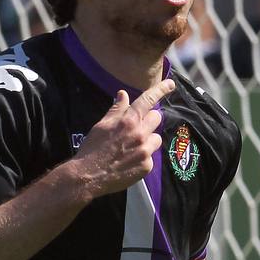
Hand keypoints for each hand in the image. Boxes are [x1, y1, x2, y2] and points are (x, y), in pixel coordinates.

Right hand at [73, 79, 174, 197]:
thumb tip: (123, 94)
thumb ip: (117, 109)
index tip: (171, 84)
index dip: (161, 89)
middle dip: (148, 120)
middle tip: (136, 128)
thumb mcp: (102, 124)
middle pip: (157, 118)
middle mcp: (140, 133)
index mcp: (128, 120)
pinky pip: (151, 156)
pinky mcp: (147, 166)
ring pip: (156, 138)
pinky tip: (130, 161)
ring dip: (148, 139)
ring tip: (132, 147)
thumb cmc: (93, 148)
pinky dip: (143, 157)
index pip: (148, 100)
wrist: (89, 175)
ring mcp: (145, 151)